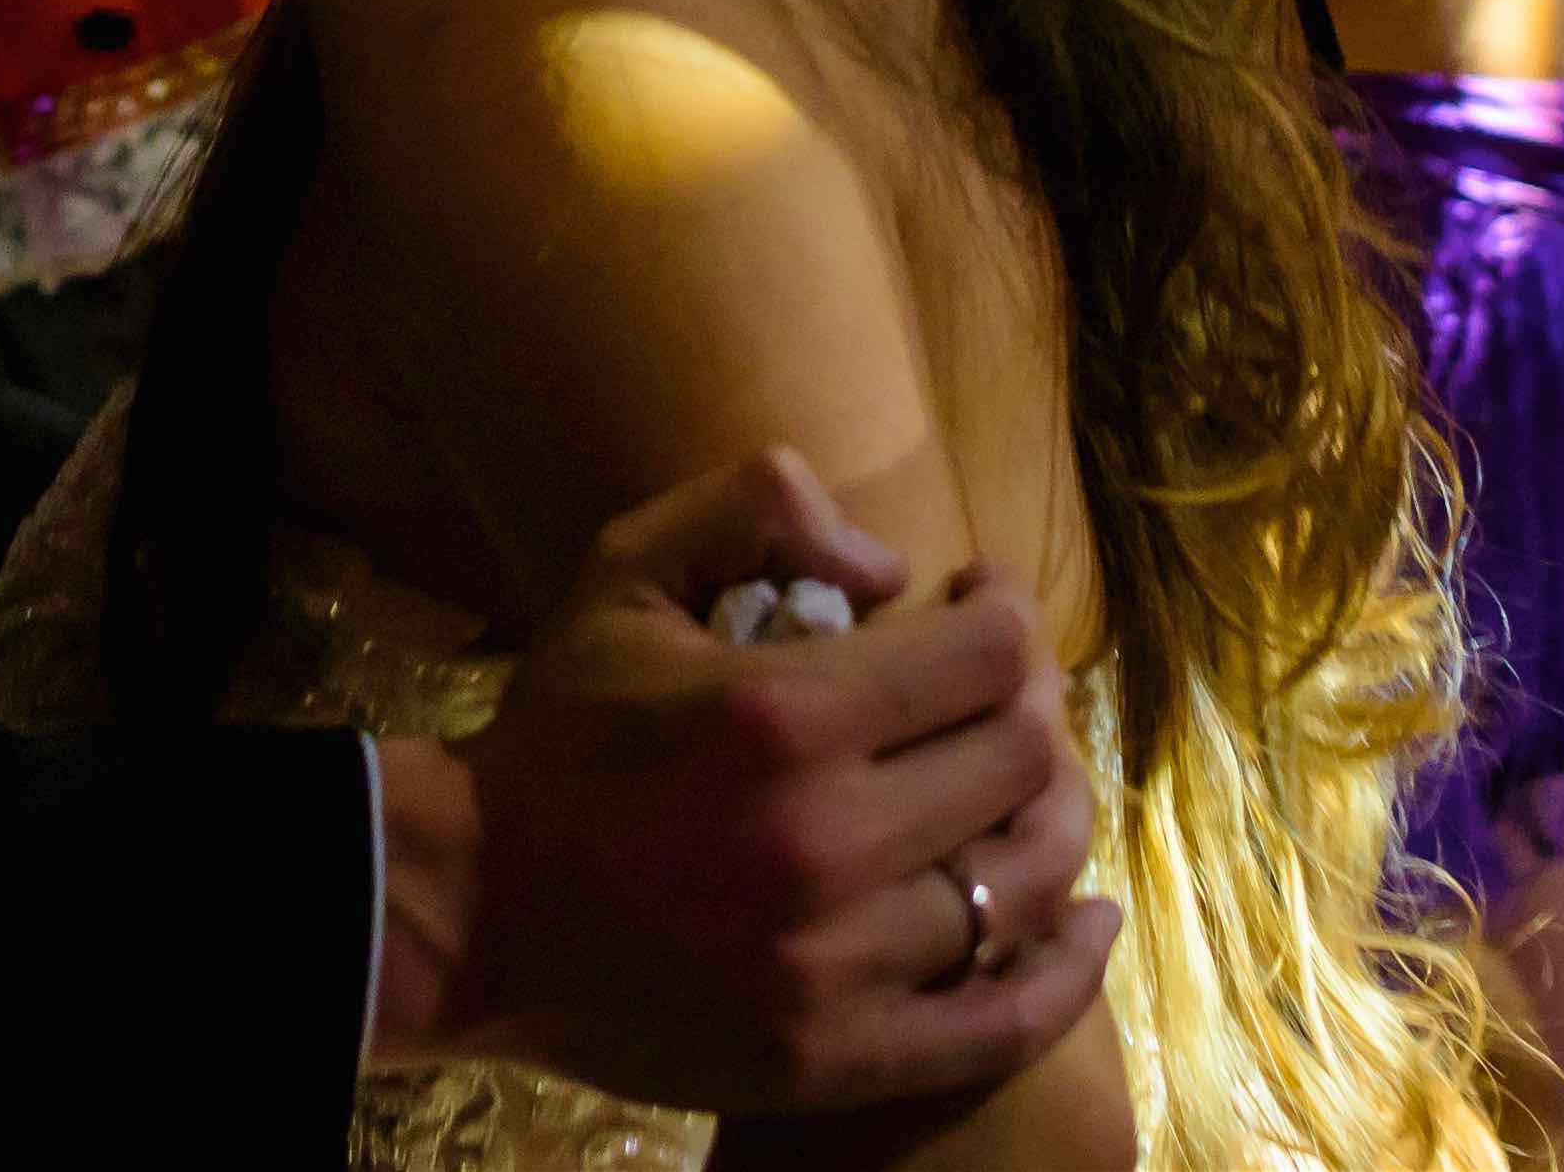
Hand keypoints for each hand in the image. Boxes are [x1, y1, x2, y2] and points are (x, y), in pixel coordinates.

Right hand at [387, 447, 1113, 1115]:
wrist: (474, 909)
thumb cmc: (561, 734)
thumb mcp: (625, 571)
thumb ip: (756, 509)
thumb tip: (891, 562)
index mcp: (782, 713)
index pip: (988, 654)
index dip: (1005, 610)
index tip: (982, 601)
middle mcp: (824, 839)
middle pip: (1023, 760)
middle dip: (1032, 704)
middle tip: (1001, 692)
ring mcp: (836, 962)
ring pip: (1026, 881)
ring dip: (1053, 822)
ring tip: (1028, 790)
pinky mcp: (835, 1055)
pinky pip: (1003, 1020)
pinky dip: (1068, 972)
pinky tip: (1089, 923)